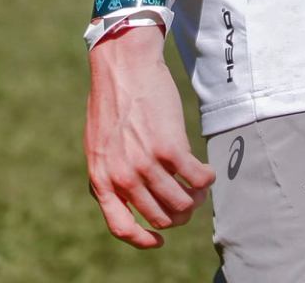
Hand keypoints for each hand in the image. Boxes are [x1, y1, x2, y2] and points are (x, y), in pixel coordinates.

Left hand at [84, 25, 214, 248]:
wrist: (122, 66)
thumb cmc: (113, 102)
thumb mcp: (98, 144)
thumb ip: (109, 173)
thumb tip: (125, 199)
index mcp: (101, 178)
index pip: (121, 227)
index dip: (142, 240)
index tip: (159, 239)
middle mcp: (122, 176)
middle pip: (161, 218)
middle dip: (179, 214)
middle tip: (187, 198)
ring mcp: (146, 164)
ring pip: (183, 204)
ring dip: (196, 198)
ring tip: (198, 185)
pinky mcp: (169, 148)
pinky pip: (198, 180)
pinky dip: (207, 179)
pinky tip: (206, 170)